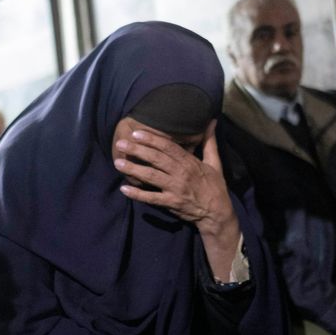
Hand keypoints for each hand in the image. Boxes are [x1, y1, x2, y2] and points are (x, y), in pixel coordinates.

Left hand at [114, 120, 239, 280]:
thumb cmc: (215, 186)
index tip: (136, 133)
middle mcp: (181, 174)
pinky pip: (151, 198)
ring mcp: (175, 189)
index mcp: (190, 162)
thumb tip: (212, 121)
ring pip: (151, 176)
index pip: (168, 147)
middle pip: (156, 159)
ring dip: (133, 169)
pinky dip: (137, 194)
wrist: (217, 213)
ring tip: (118, 163)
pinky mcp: (171, 203)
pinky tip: (124, 189)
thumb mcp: (215, 162)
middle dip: (137, 150)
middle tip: (120, 144)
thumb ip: (209, 142)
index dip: (152, 139)